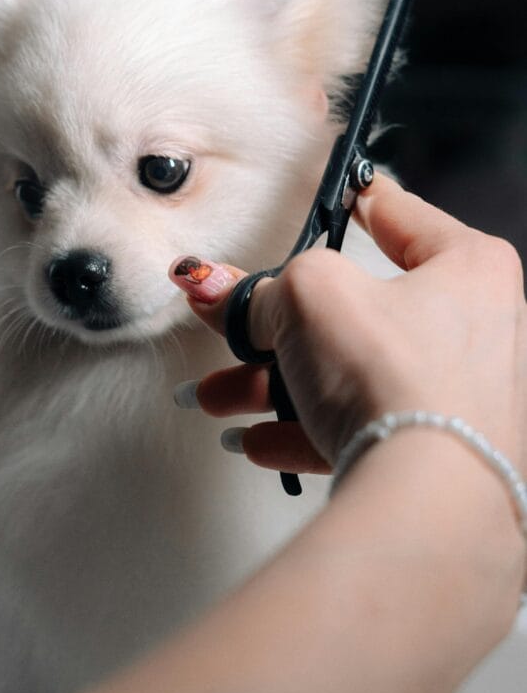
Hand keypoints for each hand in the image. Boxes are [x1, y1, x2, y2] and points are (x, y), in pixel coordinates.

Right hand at [169, 173, 526, 471]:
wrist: (428, 498)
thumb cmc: (400, 380)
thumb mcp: (308, 295)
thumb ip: (261, 287)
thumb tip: (225, 294)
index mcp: (466, 268)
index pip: (399, 214)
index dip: (355, 200)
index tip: (338, 194)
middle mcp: (473, 329)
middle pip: (356, 309)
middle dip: (279, 323)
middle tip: (236, 320)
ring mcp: (456, 394)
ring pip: (347, 373)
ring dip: (272, 384)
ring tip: (218, 395)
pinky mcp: (434, 450)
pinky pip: (357, 426)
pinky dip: (303, 428)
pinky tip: (256, 438)